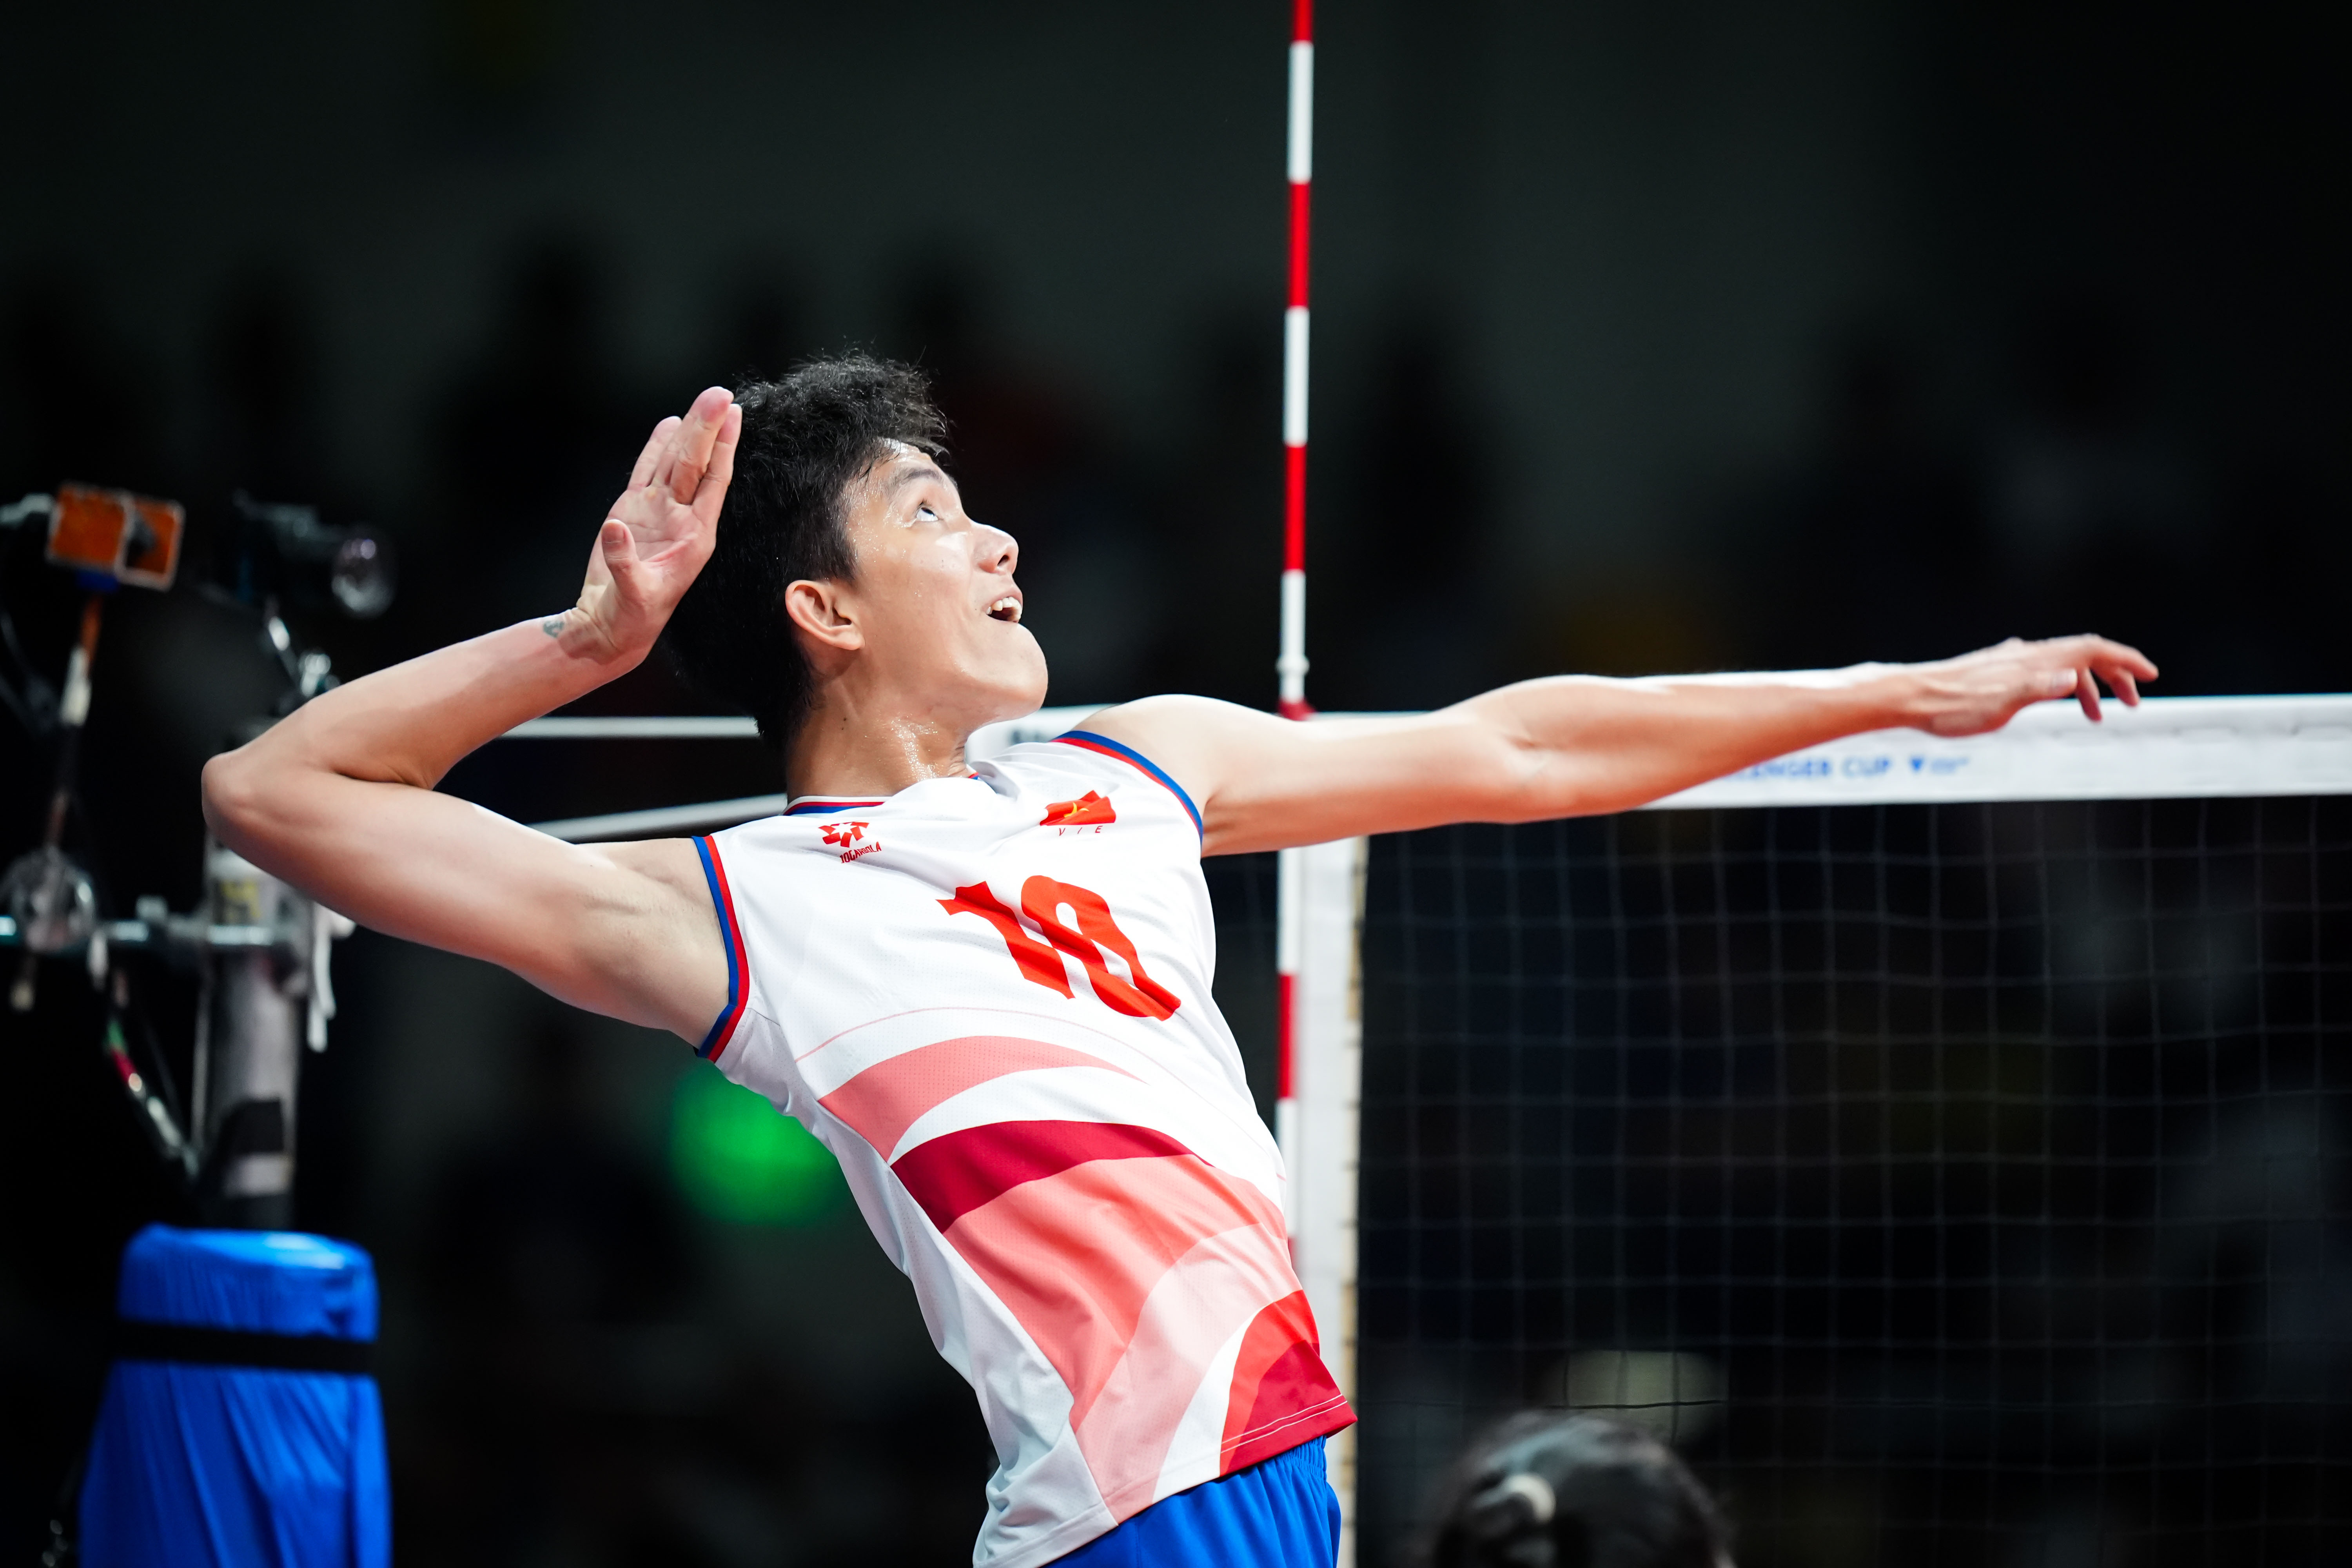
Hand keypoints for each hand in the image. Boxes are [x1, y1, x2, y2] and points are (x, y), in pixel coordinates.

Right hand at [554, 386, 741, 662]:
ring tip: (704, 401)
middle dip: (707, 428)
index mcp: (693, 536)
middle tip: (720, 392)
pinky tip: (668, 424)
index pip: (712, 481)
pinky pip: (648, 471)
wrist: (613, 625)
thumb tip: (614, 528)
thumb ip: (624, 563)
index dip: (723, 447)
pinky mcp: (633, 511)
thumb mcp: (633, 594)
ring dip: (688, 432)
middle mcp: (680, 518)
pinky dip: (656, 447)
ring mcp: (658, 512)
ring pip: (674, 462)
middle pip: (695, 463)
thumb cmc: (632, 616)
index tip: (734, 415)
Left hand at [1900, 634, 2158, 736]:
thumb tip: (2072, 675)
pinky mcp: (1997, 673)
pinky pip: (2041, 673)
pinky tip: (2057, 699)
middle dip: (2114, 676)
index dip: (2124, 660)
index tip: (2150, 675)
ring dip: (2087, 686)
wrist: (1908, 697)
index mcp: (2032, 661)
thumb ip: (2037, 688)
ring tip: (2096, 715)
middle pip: (2083, 654)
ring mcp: (2010, 662)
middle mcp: (2024, 655)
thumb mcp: (1999, 703)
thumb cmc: (1949, 705)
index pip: (2091, 649)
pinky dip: (2060, 686)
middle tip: (2132, 704)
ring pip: (2062, 665)